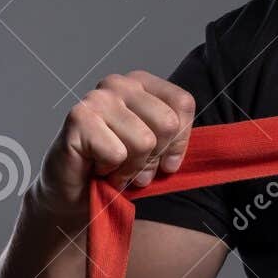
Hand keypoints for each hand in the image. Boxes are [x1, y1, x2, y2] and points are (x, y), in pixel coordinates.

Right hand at [34, 69, 196, 224]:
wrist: (75, 195)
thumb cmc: (117, 170)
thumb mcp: (157, 153)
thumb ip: (177, 141)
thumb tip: (203, 152)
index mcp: (142, 83)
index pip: (183, 105)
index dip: (179, 142)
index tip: (165, 161)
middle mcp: (119, 83)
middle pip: (167, 123)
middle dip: (153, 157)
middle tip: (134, 167)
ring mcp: (97, 98)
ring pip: (144, 141)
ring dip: (131, 168)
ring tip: (115, 169)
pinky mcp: (78, 118)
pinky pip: (117, 153)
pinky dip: (110, 172)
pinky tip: (97, 168)